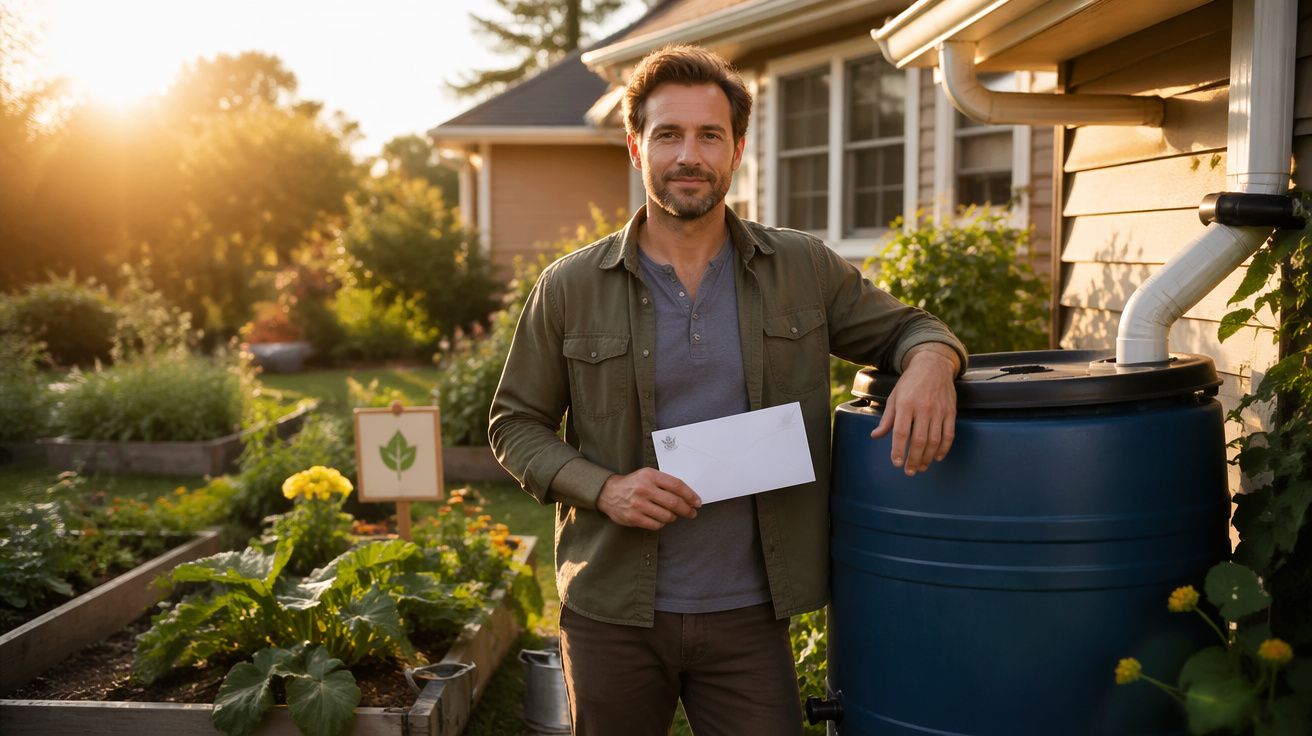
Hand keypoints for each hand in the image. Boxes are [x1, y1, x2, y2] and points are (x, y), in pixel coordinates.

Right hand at [596, 468, 701, 529]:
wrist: (608, 492)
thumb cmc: (633, 484)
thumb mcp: (648, 475)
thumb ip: (665, 482)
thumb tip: (688, 496)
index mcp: (650, 475)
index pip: (677, 485)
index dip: (690, 495)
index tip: (697, 502)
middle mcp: (644, 489)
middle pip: (674, 503)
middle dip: (687, 510)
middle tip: (692, 513)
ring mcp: (638, 504)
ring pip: (667, 516)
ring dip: (673, 517)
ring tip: (672, 515)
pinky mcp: (633, 518)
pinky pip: (656, 525)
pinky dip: (661, 523)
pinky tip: (660, 519)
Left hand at [870, 343, 958, 476]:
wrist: (933, 365)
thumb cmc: (910, 382)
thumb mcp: (894, 397)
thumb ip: (887, 419)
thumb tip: (876, 436)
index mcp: (906, 404)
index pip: (901, 432)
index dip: (898, 450)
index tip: (896, 463)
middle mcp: (923, 408)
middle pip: (919, 440)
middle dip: (914, 459)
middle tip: (910, 471)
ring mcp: (939, 410)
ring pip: (934, 440)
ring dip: (928, 457)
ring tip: (922, 467)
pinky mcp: (951, 411)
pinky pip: (949, 434)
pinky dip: (944, 448)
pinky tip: (937, 457)